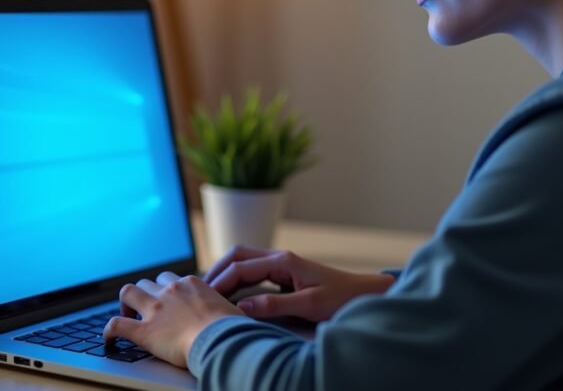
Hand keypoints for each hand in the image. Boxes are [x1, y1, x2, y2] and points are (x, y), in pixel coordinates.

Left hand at [103, 271, 243, 368]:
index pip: (172, 279)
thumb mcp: (231, 310)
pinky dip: (109, 330)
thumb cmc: (232, 328)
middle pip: (149, 281)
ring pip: (128, 292)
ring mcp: (155, 309)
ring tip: (127, 314)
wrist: (220, 340)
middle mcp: (170, 291)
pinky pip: (117, 325)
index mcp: (191, 284)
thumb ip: (225, 309)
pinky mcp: (144, 331)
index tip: (168, 299)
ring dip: (125, 302)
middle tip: (146, 307)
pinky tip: (110, 339)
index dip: (167, 289)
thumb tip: (235, 318)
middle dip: (145, 292)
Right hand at [204, 246, 394, 322]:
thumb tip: (242, 308)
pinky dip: (237, 279)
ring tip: (209, 292)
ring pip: (244, 260)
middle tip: (199, 289)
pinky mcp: (283, 273)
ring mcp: (281, 264)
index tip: (205, 296)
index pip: (241, 266)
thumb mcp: (308, 305)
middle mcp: (279, 257)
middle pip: (238, 254)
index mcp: (283, 261)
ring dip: (226, 272)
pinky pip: (253, 271)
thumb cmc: (340, 298)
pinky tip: (230, 294)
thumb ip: (275, 305)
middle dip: (216, 269)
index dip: (221, 281)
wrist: (363, 294)